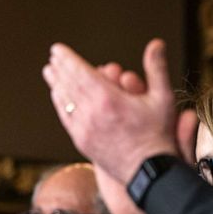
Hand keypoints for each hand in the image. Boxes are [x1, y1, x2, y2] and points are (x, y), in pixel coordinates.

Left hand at [42, 39, 178, 183]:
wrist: (148, 171)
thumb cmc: (158, 134)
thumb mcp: (163, 98)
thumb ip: (156, 67)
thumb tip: (156, 42)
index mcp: (108, 99)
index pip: (80, 72)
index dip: (67, 59)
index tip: (57, 49)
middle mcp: (91, 113)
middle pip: (69, 84)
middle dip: (60, 68)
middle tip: (53, 57)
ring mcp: (84, 129)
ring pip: (64, 101)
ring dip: (56, 84)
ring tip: (49, 72)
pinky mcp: (81, 141)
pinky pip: (66, 118)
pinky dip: (60, 104)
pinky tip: (57, 96)